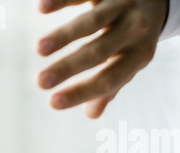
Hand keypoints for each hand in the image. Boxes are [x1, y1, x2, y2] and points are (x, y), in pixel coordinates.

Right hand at [36, 0, 168, 118]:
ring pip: (91, 22)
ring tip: (39, 50)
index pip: (109, 79)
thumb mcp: (132, 61)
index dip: (81, 92)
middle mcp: (136, 30)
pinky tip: (42, 9)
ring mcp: (123, 4)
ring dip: (63, 36)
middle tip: (40, 82)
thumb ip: (111, 85)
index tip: (52, 103)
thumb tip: (92, 115)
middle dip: (67, 68)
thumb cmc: (136, 37)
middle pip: (99, 52)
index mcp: (141, 55)